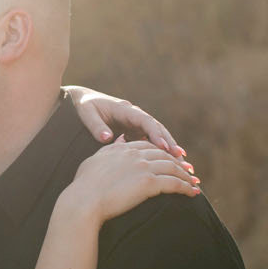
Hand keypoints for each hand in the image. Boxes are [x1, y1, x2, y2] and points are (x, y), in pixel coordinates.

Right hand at [63, 137, 198, 222]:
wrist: (84, 200)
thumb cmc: (84, 185)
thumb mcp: (96, 160)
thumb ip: (111, 149)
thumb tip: (120, 139)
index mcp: (123, 149)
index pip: (148, 146)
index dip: (161, 153)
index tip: (169, 160)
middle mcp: (135, 155)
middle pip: (164, 155)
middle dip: (178, 163)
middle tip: (189, 171)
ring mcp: (143, 167)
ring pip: (172, 168)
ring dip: (186, 176)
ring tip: (194, 184)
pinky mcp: (149, 183)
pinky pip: (174, 183)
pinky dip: (186, 188)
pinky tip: (193, 193)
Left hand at [66, 86, 191, 165]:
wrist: (83, 101)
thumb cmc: (85, 106)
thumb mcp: (87, 113)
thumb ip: (96, 125)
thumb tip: (106, 137)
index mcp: (126, 110)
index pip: (146, 121)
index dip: (156, 134)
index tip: (165, 147)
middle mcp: (136, 117)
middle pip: (158, 129)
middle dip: (171, 144)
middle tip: (182, 159)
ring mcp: (137, 125)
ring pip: (158, 137)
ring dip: (171, 150)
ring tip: (184, 166)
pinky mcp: (136, 133)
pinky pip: (152, 143)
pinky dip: (162, 154)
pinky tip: (172, 167)